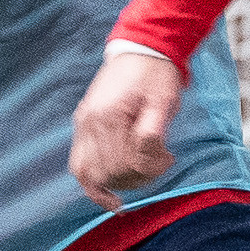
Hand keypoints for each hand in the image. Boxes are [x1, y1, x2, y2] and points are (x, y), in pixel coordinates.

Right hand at [68, 46, 184, 206]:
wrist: (141, 49)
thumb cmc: (156, 75)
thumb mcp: (163, 100)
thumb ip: (154, 131)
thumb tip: (148, 156)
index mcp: (110, 115)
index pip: (129, 161)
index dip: (153, 167)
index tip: (169, 157)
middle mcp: (90, 122)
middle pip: (112, 172)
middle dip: (140, 175)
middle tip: (160, 162)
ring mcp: (82, 125)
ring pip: (94, 175)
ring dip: (120, 182)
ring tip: (141, 172)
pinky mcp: (82, 126)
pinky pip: (80, 166)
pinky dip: (93, 187)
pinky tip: (110, 200)